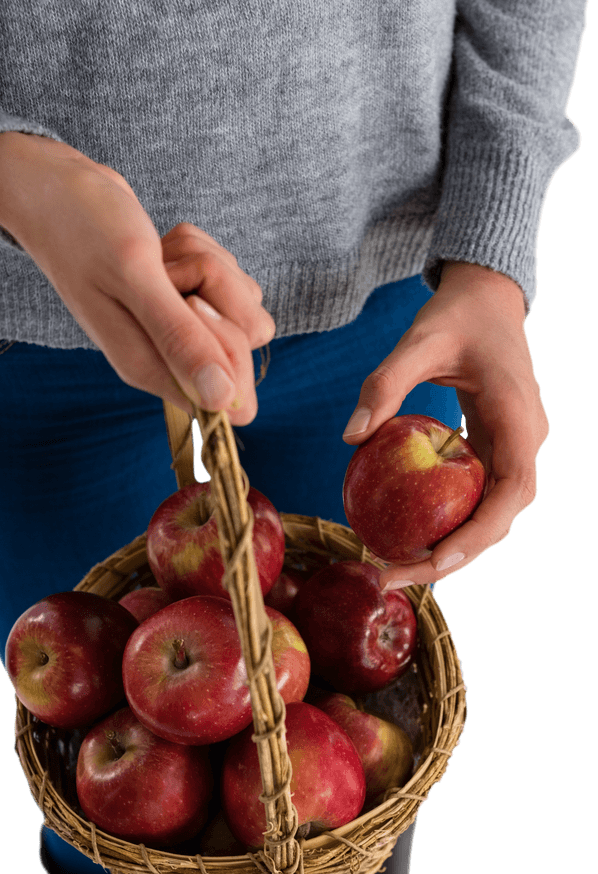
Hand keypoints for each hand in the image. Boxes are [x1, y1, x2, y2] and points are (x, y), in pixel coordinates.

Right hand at [0, 132, 274, 424]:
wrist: (55, 191)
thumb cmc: (83, 229)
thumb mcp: (135, 277)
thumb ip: (179, 339)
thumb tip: (222, 404)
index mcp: (151, 368)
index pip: (230, 396)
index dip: (230, 346)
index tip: (192, 303)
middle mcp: (166, 356)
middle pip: (245, 343)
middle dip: (220, 293)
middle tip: (169, 271)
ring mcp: (177, 329)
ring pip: (241, 305)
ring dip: (210, 266)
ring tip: (158, 257)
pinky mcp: (183, 302)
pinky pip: (226, 281)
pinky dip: (202, 253)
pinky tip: (162, 249)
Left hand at [342, 261, 549, 588]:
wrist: (487, 297)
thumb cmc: (455, 313)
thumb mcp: (418, 339)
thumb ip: (385, 383)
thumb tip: (350, 436)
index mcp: (518, 417)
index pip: (514, 490)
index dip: (481, 533)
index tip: (437, 560)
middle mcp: (524, 440)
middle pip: (500, 517)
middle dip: (454, 556)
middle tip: (394, 575)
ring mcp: (513, 448)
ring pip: (489, 513)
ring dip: (449, 546)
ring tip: (394, 567)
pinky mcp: (496, 449)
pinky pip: (475, 495)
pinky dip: (446, 520)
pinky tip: (404, 533)